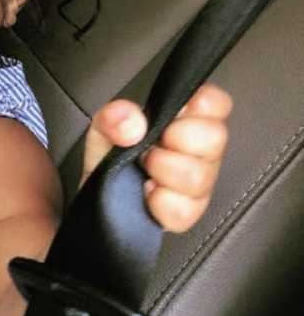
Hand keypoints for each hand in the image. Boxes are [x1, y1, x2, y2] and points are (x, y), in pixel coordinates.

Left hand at [80, 83, 231, 231]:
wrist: (99, 192)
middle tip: (152, 145)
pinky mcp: (187, 213)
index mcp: (188, 119)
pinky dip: (159, 202)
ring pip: (199, 175)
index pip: (217, 102)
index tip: (173, 116)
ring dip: (163, 170)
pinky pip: (184, 210)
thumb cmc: (111, 155)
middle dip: (178, 138)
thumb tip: (133, 123)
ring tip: (145, 169)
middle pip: (216, 137)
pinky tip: (147, 193)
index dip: (200, 105)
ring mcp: (198, 183)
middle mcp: (200, 149)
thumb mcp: (105, 126)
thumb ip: (114, 116)